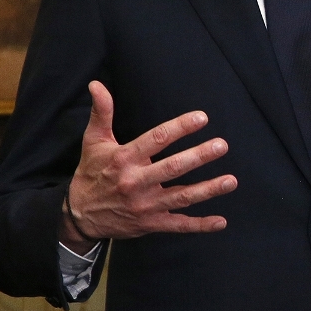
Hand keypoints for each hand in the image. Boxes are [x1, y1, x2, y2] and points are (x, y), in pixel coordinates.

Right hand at [59, 81, 236, 252]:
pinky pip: (178, 225)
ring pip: (181, 197)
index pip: (156, 139)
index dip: (180, 128)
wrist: (79, 215)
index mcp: (124, 159)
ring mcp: (145, 205)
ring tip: (231, 180)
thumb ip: (102, 112)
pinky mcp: (151, 223)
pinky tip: (221, 221)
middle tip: (221, 145)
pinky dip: (200, 225)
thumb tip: (97, 85)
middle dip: (199, 157)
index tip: (202, 118)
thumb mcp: (93, 141)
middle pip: (173, 168)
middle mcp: (136, 182)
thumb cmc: (92, 173)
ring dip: (208, 190)